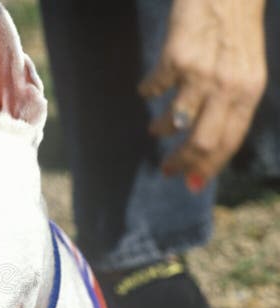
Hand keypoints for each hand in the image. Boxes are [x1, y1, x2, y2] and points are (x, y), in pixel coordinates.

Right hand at [139, 0, 266, 191]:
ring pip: (174, 121)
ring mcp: (199, 74)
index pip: (229, 142)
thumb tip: (205, 146)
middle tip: (166, 168)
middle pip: (201, 142)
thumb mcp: (244, 72)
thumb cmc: (234, 34)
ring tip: (156, 129)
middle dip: (180, 161)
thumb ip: (230, 106)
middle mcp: (226, 87)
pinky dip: (147, 92)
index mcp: (248, 92)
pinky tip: (149, 89)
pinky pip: (152, 90)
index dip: (208, 168)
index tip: (190, 183)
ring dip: (160, 130)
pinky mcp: (174, 60)